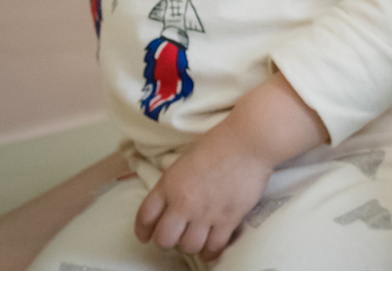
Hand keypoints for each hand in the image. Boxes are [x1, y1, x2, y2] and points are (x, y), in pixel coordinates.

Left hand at [134, 121, 273, 259]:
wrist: (249, 140)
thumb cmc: (219, 143)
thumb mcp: (185, 160)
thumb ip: (173, 184)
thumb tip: (170, 202)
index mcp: (169, 184)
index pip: (145, 216)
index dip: (142, 230)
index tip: (146, 236)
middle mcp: (184, 202)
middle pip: (164, 239)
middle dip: (167, 241)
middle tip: (175, 236)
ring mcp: (206, 212)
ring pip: (189, 246)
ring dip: (191, 245)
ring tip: (196, 238)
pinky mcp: (229, 218)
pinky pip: (214, 247)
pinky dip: (210, 251)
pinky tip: (210, 247)